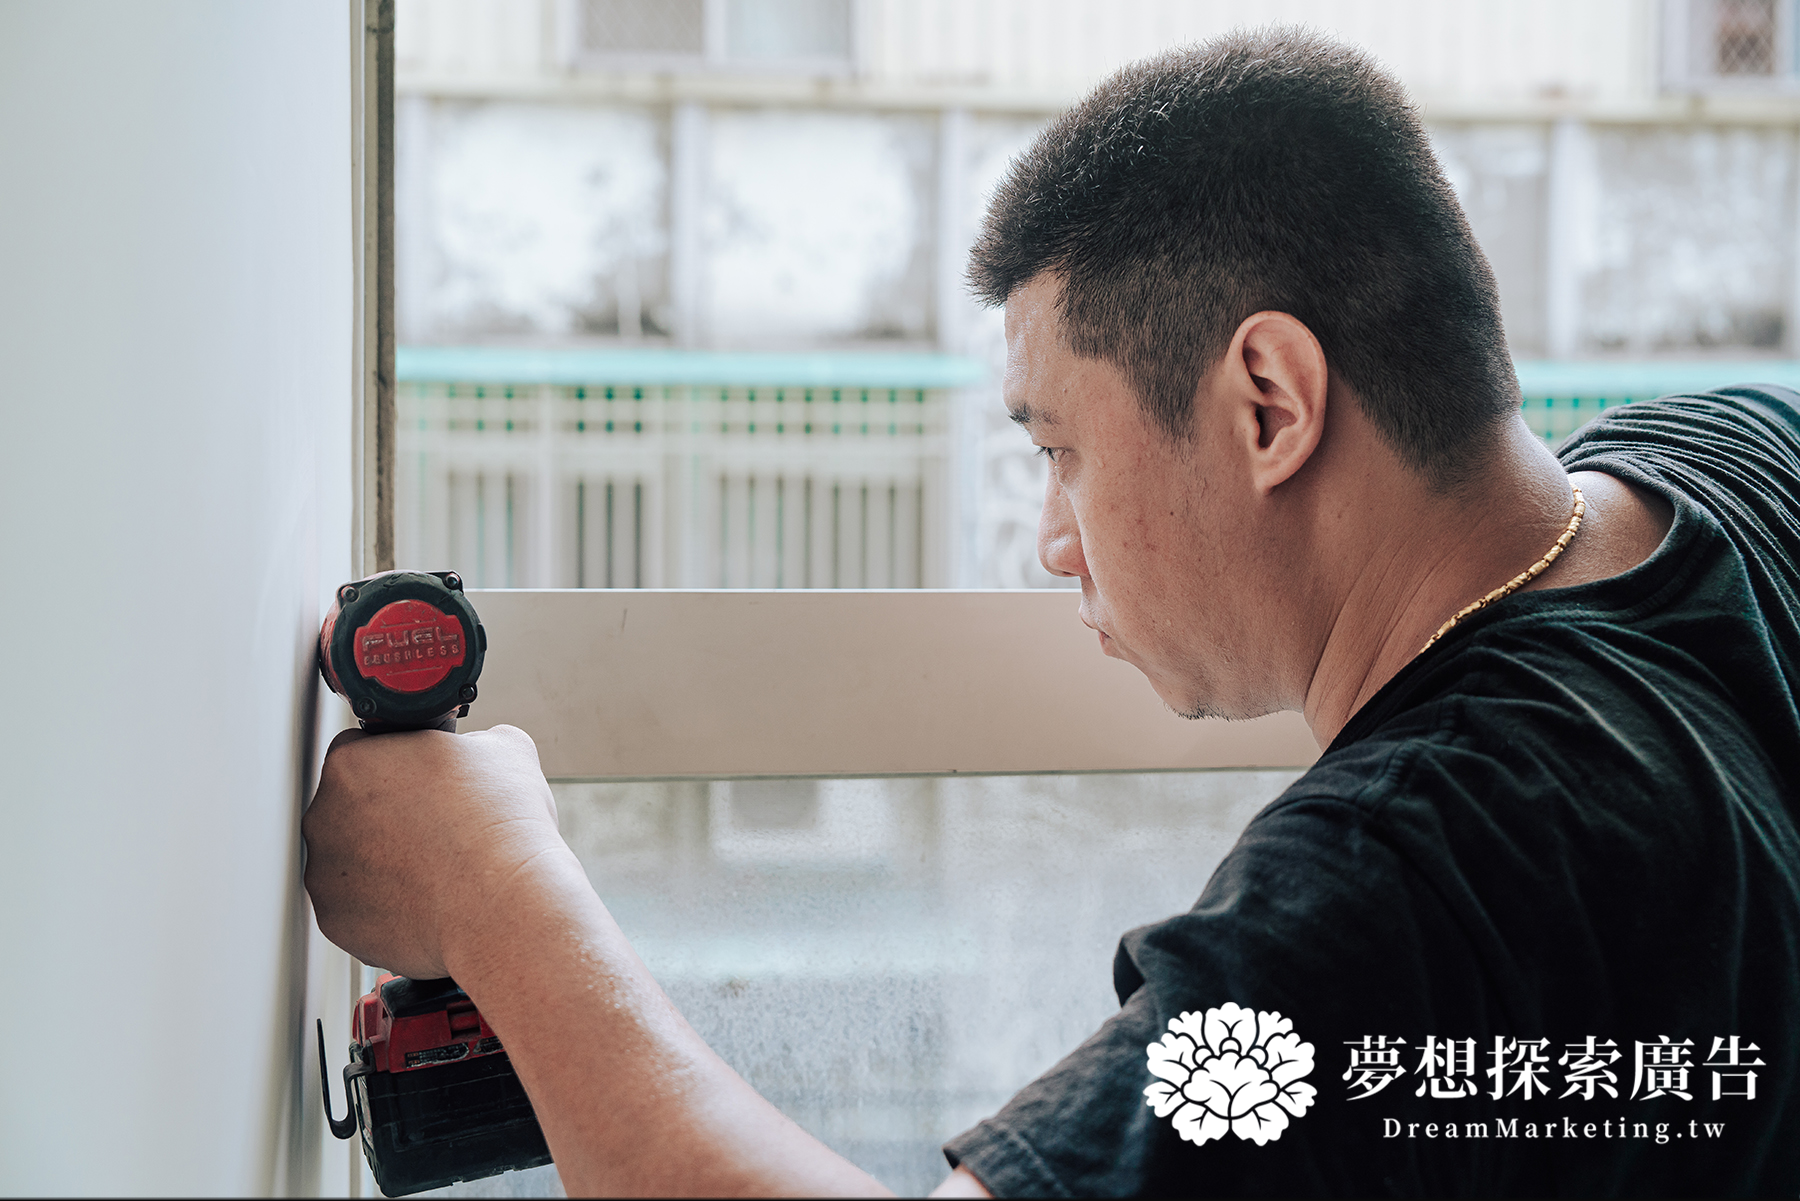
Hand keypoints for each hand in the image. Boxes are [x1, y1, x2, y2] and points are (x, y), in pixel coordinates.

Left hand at [302, 724, 567, 978]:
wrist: (503, 906)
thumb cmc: (500, 829)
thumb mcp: (506, 752)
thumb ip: (474, 741)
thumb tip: (477, 750)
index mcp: (352, 763)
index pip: (362, 749)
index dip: (399, 764)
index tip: (424, 781)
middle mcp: (323, 816)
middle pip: (349, 806)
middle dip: (386, 814)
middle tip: (435, 826)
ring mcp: (324, 873)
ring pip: (349, 858)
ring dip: (382, 860)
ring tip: (436, 867)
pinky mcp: (335, 920)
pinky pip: (356, 905)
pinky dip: (384, 903)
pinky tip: (426, 898)